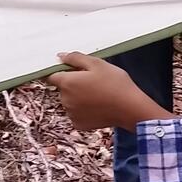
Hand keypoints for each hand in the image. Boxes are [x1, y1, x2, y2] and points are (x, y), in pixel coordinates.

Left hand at [48, 52, 170, 130]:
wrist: (130, 109)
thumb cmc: (115, 83)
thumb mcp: (97, 63)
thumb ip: (75, 58)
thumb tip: (60, 56)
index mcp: (67, 83)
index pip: (52, 75)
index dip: (61, 71)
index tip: (73, 70)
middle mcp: (64, 100)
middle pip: (63, 88)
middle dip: (73, 84)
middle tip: (93, 80)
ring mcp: (71, 114)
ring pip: (70, 101)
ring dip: (78, 97)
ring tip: (98, 94)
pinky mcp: (79, 124)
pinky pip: (77, 113)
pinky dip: (84, 110)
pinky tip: (98, 106)